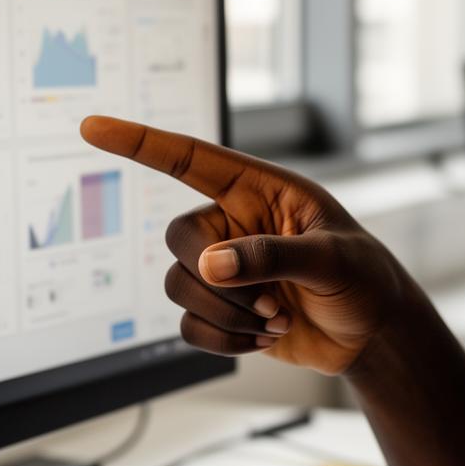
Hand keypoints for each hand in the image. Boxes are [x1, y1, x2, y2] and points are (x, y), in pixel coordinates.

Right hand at [80, 116, 426, 374]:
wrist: (372, 334)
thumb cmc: (364, 278)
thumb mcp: (331, 258)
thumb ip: (271, 255)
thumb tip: (209, 264)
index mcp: (260, 190)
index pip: (190, 159)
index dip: (141, 142)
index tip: (92, 126)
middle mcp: (234, 224)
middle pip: (178, 237)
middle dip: (214, 276)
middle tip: (270, 299)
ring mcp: (226, 269)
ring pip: (179, 286)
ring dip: (225, 313)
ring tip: (277, 318)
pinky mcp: (223, 311)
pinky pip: (189, 326)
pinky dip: (224, 340)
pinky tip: (266, 337)